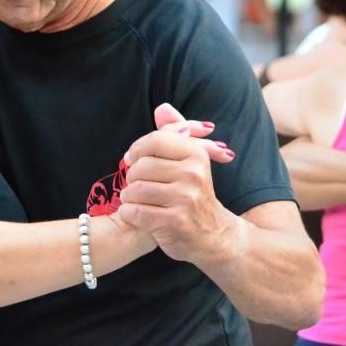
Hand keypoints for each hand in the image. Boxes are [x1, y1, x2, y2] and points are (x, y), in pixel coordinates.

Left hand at [118, 115, 235, 263]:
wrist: (216, 237)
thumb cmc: (195, 196)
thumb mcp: (189, 162)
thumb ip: (173, 133)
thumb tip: (162, 108)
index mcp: (196, 155)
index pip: (153, 141)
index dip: (135, 151)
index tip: (131, 161)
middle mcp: (193, 174)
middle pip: (140, 167)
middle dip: (131, 178)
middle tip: (137, 187)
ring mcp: (186, 199)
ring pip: (135, 190)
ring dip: (129, 198)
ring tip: (137, 202)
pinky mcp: (175, 222)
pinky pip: (135, 212)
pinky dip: (129, 215)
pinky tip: (136, 216)